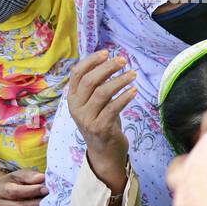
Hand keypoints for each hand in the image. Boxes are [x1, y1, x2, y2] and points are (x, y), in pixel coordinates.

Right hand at [0, 167, 45, 205]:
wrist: (2, 194)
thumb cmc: (15, 183)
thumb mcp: (20, 175)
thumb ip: (30, 176)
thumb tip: (42, 178)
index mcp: (0, 189)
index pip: (14, 192)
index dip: (31, 191)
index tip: (46, 189)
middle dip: (37, 204)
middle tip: (51, 201)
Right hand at [66, 51, 134, 196]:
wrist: (104, 152)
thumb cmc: (103, 122)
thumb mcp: (96, 103)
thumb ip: (98, 87)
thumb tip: (110, 63)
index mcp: (72, 98)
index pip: (77, 74)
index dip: (91, 61)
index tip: (107, 53)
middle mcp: (76, 108)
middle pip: (89, 81)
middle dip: (107, 68)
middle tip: (123, 60)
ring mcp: (86, 119)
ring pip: (101, 93)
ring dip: (119, 81)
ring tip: (132, 74)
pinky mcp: (100, 128)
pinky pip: (112, 108)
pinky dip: (124, 97)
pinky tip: (134, 91)